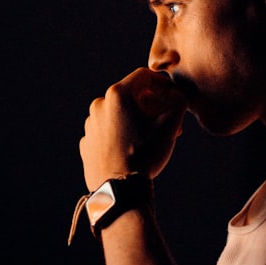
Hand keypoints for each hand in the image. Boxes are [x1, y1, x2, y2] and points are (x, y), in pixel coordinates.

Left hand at [79, 67, 186, 190]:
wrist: (120, 189)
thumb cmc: (146, 153)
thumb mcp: (171, 123)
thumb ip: (178, 99)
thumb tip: (173, 94)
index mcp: (118, 94)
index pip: (144, 76)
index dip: (163, 84)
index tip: (173, 98)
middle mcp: (99, 105)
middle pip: (131, 96)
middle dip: (152, 106)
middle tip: (169, 125)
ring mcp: (90, 125)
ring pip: (119, 114)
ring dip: (136, 121)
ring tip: (151, 140)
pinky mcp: (87, 143)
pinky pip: (108, 132)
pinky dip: (121, 135)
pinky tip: (132, 150)